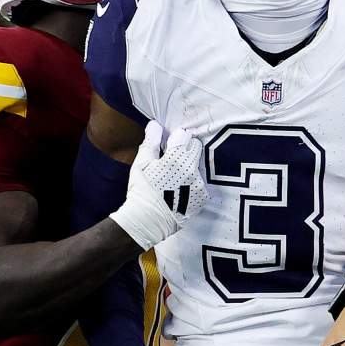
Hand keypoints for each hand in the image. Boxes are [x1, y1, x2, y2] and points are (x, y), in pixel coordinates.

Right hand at [109, 121, 207, 249]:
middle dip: (186, 149)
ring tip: (175, 177)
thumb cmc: (141, 190)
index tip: (169, 144)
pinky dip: (193, 183)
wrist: (147, 221)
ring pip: (198, 165)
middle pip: (196, 147)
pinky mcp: (202, 197)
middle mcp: (192, 169)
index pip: (184, 136)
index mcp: (177, 158)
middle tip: (173, 158)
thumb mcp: (142, 164)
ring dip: (190, 166)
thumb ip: (151, 142)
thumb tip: (155, 124)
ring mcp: (199, 184)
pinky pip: (201, 182)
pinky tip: (181, 189)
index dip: (175, 138)